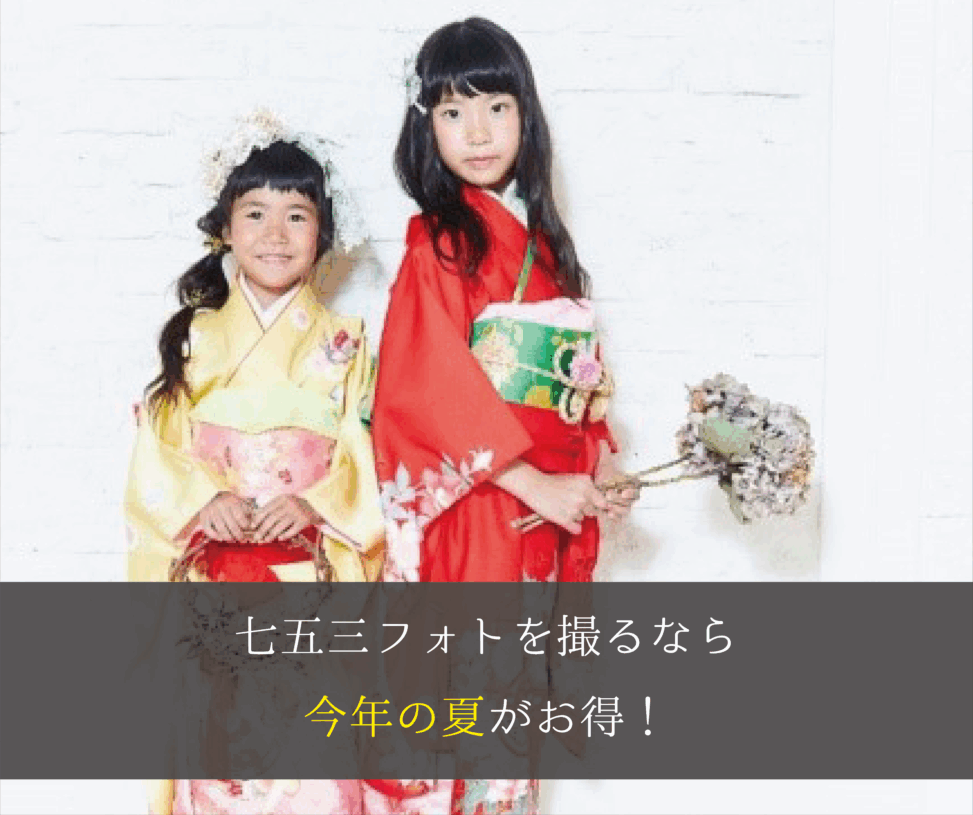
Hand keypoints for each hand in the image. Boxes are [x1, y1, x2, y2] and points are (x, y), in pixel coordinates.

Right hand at [198, 492, 252, 541]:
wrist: (210, 496)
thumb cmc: (228, 501)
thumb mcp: (238, 501)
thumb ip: (246, 509)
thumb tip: (254, 521)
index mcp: (231, 501)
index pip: (239, 516)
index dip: (244, 524)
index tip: (247, 528)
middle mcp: (221, 506)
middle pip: (231, 524)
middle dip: (238, 533)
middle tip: (241, 538)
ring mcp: (211, 512)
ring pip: (220, 528)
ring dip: (227, 536)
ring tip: (232, 539)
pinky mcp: (204, 517)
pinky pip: (208, 529)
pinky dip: (214, 536)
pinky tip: (220, 538)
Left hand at [251, 495, 320, 542]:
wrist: (317, 505)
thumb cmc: (296, 505)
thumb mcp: (285, 501)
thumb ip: (272, 507)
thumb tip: (256, 518)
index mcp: (282, 498)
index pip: (266, 509)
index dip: (258, 518)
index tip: (253, 526)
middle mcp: (289, 504)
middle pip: (272, 518)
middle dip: (262, 529)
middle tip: (257, 537)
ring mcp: (297, 512)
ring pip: (280, 526)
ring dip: (271, 534)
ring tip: (266, 540)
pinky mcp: (304, 521)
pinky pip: (292, 531)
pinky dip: (285, 535)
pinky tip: (280, 538)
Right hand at [494, 460, 608, 534]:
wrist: (534, 486)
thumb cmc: (553, 482)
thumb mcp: (575, 478)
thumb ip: (589, 487)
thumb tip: (602, 500)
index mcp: (586, 484)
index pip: (604, 501)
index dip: (601, 505)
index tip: (598, 507)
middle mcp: (583, 497)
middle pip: (593, 511)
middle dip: (584, 509)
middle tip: (571, 503)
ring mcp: (574, 509)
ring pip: (583, 519)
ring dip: (575, 516)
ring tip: (562, 506)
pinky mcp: (565, 520)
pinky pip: (577, 529)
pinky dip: (572, 526)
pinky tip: (564, 518)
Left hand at [595, 441, 639, 520]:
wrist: (592, 487)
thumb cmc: (601, 476)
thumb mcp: (603, 464)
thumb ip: (604, 452)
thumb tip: (602, 441)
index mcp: (629, 483)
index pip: (637, 488)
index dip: (632, 491)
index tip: (624, 490)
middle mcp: (628, 495)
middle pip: (630, 500)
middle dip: (619, 498)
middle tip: (609, 494)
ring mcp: (623, 504)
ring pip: (626, 509)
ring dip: (617, 508)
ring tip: (608, 505)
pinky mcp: (616, 512)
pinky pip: (620, 517)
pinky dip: (616, 516)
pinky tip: (609, 514)